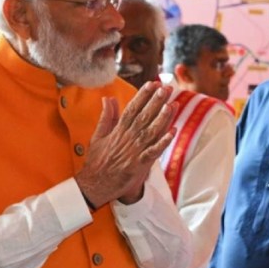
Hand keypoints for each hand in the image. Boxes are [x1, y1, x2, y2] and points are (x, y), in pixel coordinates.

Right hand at [75, 81, 177, 207]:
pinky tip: (173, 132)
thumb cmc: (97, 161)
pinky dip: (164, 142)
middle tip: (167, 88)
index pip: (132, 108)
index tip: (153, 83)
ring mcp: (135, 151)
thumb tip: (107, 98)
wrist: (95, 184)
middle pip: (144, 116)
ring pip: (151, 131)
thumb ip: (106, 117)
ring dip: (162, 118)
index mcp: (118, 130)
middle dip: (156, 101)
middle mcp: (128, 138)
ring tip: (172, 104)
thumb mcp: (98, 136)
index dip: (143, 95)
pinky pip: (154, 151)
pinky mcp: (140, 164)